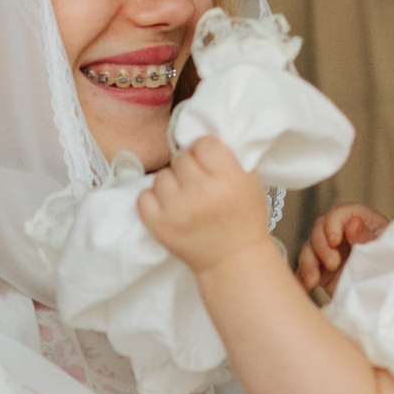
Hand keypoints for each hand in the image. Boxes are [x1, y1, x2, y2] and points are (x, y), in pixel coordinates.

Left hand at [137, 135, 272, 277]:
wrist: (233, 260)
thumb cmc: (243, 218)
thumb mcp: (249, 181)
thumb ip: (228, 156)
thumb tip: (200, 133)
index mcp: (228, 178)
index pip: (203, 143)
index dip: (205, 151)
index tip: (210, 163)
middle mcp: (201, 192)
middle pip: (181, 158)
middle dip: (189, 168)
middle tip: (199, 184)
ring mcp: (176, 210)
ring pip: (162, 176)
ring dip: (172, 184)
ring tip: (185, 197)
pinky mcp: (158, 225)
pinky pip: (144, 196)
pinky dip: (155, 200)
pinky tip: (171, 207)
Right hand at [294, 203, 387, 292]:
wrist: (387, 302)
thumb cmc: (393, 274)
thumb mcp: (382, 253)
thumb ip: (366, 237)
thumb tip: (352, 221)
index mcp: (364, 224)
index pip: (341, 213)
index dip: (332, 223)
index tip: (334, 240)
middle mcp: (345, 236)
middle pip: (320, 228)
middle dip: (320, 245)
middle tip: (332, 264)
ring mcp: (332, 253)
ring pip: (309, 248)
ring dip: (308, 263)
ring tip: (314, 281)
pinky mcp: (323, 271)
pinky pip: (305, 269)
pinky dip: (301, 277)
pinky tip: (305, 287)